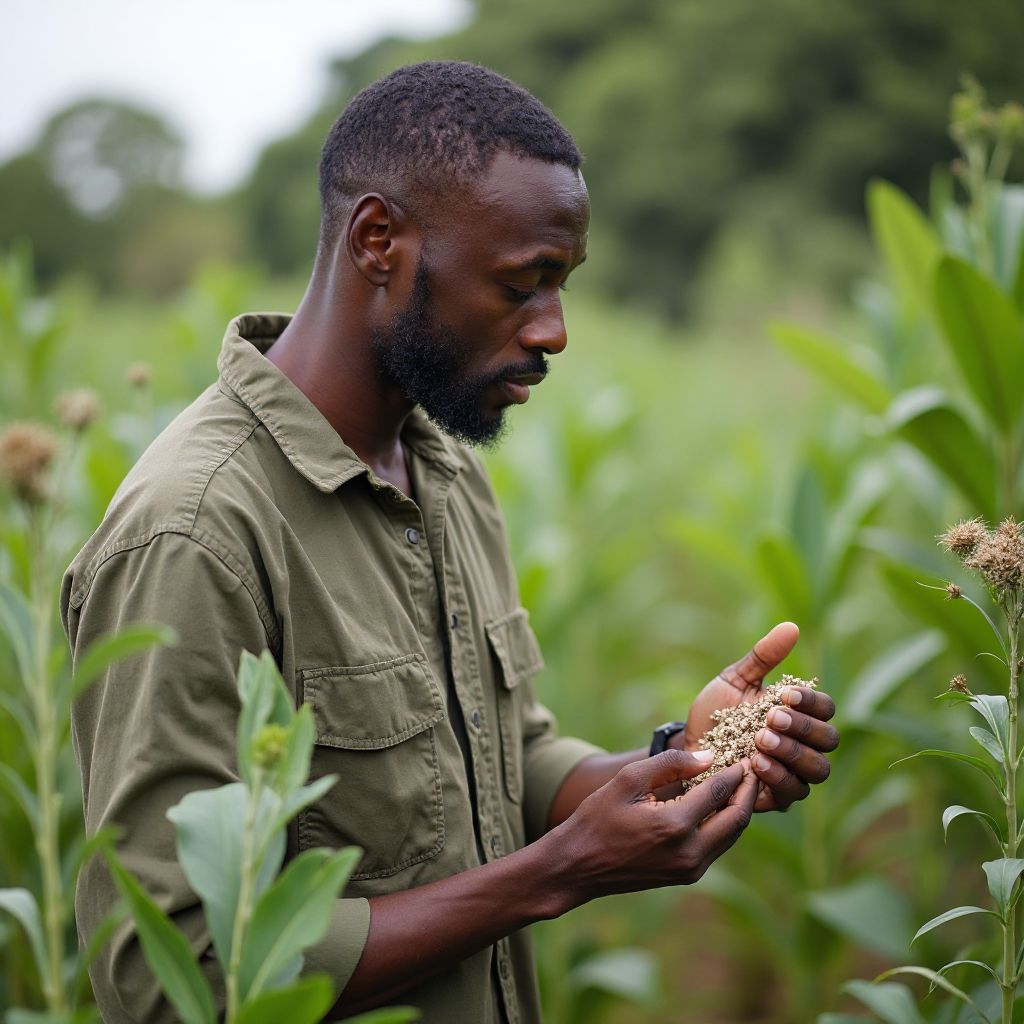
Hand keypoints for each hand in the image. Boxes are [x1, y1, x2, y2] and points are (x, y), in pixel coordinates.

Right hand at [552, 749, 757, 902]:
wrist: (579, 865)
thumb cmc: (598, 817)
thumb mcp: (628, 780)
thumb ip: (670, 763)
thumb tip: (708, 757)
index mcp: (674, 825)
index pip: (719, 792)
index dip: (735, 770)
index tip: (744, 754)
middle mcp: (690, 852)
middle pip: (737, 818)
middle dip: (748, 791)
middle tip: (755, 767)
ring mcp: (691, 868)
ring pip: (731, 835)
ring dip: (739, 808)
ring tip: (742, 782)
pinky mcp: (688, 875)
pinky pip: (717, 845)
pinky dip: (725, 823)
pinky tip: (721, 804)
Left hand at [674, 622, 837, 811]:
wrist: (687, 745)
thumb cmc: (716, 712)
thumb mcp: (735, 680)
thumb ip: (763, 657)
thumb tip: (792, 627)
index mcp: (799, 714)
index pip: (825, 708)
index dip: (811, 702)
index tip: (786, 694)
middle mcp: (804, 744)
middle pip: (828, 740)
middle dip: (802, 727)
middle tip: (771, 718)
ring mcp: (794, 773)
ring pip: (818, 769)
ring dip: (793, 753)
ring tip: (762, 739)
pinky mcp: (777, 798)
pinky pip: (792, 793)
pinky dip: (777, 776)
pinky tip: (755, 762)